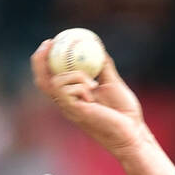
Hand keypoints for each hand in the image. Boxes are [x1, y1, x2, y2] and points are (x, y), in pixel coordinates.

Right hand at [30, 39, 146, 157]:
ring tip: (93, 84)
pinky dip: (80, 85)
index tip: (52, 42)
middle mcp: (67, 104)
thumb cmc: (125, 113)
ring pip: (56, 82)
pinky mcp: (75, 112)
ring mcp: (70, 109)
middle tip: (50, 43)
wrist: (134, 132)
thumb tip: (98, 48)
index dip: (45, 60)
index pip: (50, 78)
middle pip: (42, 81)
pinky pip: (67, 90)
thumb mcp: (113, 83)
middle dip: (40, 60)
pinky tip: (93, 95)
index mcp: (73, 97)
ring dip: (74, 75)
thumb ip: (104, 67)